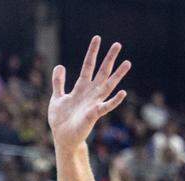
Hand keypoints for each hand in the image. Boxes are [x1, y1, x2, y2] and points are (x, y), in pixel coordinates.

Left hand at [48, 36, 130, 150]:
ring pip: (108, 86)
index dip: (92, 52)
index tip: (97, 38)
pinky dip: (114, 100)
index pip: (88, 66)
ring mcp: (94, 103)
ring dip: (117, 75)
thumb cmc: (61, 119)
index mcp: (81, 88)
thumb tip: (60, 66)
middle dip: (109, 58)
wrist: (62, 137)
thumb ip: (58, 82)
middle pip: (101, 72)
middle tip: (118, 44)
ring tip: (127, 63)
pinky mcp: (93, 115)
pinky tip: (123, 93)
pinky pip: (105, 107)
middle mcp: (90, 93)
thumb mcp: (57, 97)